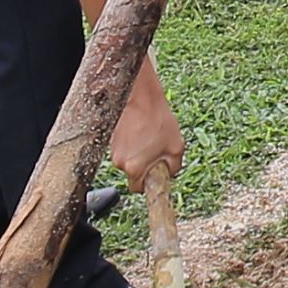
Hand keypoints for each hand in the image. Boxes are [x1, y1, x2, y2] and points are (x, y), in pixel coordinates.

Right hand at [108, 59, 184, 192]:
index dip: (148, 184)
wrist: (142, 97)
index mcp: (134, 168)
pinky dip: (133, 143)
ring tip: (151, 136)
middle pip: (134, 173)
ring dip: (139, 153)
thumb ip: (174, 167)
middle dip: (145, 166)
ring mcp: (113, 150)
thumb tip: (169, 174)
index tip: (155, 177)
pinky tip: (142, 130)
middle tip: (157, 151)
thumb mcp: (176, 147)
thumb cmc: (158, 120)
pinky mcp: (111, 139)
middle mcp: (119, 162)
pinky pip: (125, 148)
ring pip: (129, 160)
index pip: (138, 189)